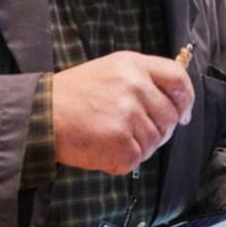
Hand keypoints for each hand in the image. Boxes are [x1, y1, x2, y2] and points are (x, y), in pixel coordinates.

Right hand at [52, 51, 193, 174]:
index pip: (178, 80)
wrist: (40, 115)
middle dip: (158, 130)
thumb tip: (177, 106)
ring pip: (155, 141)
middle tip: (132, 132)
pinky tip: (103, 150)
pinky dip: (122, 161)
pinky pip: (138, 159)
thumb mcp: (110, 70)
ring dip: (138, 147)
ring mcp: (128, 114)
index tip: (183, 114)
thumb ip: (143, 80)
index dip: (186, 100)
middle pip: (170, 117)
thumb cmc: (74, 95)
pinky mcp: (120, 141)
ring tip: (110, 138)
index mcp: (134, 65)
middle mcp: (135, 86)